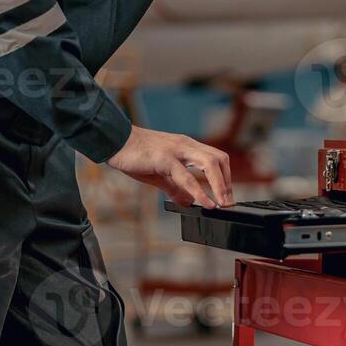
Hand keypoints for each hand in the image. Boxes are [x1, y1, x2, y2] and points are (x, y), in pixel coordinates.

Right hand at [105, 126, 234, 207]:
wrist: (115, 141)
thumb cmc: (136, 155)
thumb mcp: (160, 174)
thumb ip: (175, 187)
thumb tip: (189, 203)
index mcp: (187, 146)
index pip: (216, 158)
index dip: (225, 177)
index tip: (227, 196)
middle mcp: (186, 145)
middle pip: (220, 159)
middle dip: (228, 183)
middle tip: (229, 203)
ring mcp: (177, 150)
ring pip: (210, 164)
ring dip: (220, 186)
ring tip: (223, 204)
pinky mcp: (165, 159)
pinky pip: (187, 177)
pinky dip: (200, 192)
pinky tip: (206, 203)